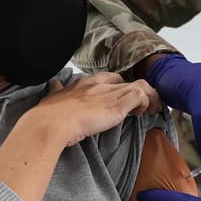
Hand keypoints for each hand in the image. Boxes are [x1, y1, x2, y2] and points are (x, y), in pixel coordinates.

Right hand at [33, 72, 159, 147]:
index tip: (121, 100)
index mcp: (85, 83)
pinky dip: (146, 103)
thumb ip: (57, 90)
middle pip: (129, 82)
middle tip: (141, 108)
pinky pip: (140, 96)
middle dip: (138, 93)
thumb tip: (54, 83)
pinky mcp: (117, 106)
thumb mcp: (52, 97)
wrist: (52, 122)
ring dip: (149, 98)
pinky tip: (141, 114)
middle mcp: (100, 85)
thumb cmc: (50, 115)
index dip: (120, 87)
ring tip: (150, 110)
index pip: (111, 78)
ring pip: (141, 86)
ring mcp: (109, 94)